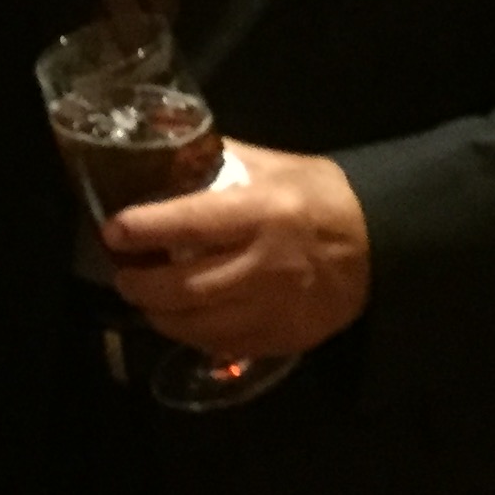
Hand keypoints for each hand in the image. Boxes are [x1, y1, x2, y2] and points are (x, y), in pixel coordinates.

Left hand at [105, 142, 369, 360]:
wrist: (382, 245)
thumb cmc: (322, 197)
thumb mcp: (276, 165)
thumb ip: (221, 158)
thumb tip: (168, 148)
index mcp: (262, 212)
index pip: (190, 223)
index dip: (144, 228)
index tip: (113, 229)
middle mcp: (265, 265)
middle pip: (185, 287)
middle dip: (141, 283)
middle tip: (121, 273)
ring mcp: (274, 309)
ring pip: (199, 325)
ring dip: (161, 315)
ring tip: (144, 300)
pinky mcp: (283, 338)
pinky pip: (224, 346)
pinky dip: (194, 336)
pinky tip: (181, 321)